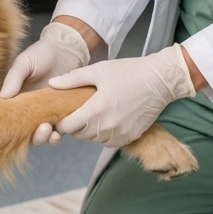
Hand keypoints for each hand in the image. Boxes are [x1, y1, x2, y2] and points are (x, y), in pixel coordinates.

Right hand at [0, 22, 91, 144]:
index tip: (17, 129)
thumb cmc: (41, 53)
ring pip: (44, 134)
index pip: (9, 120)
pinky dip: (62, 132)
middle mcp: (29, 110)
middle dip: (35, 136)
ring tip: (51, 131)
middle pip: (27, 132)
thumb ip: (13, 79)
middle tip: (43, 129)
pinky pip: (61, 128)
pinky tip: (64, 127)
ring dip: (47, 138)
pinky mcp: (62, 112)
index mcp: (15, 99)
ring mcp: (46, 113)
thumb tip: (2, 97)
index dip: (11, 128)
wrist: (65, 49)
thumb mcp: (23, 63)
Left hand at [48, 45, 195, 147]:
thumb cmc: (129, 72)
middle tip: (81, 110)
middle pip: (80, 135)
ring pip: (95, 139)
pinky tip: (110, 119)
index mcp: (95, 110)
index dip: (62, 121)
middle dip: (76, 124)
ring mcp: (120, 134)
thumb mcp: (99, 70)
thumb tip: (52, 84)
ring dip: (92, 130)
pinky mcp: (130, 138)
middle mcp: (106, 126)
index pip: (67, 127)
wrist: (160, 81)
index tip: (64, 113)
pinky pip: (110, 142)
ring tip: (98, 112)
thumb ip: (73, 79)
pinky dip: (106, 134)